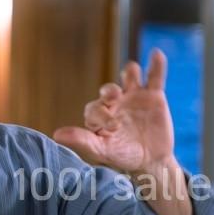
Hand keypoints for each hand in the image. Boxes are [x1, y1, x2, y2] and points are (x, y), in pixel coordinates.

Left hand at [53, 48, 176, 177]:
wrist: (151, 161)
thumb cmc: (122, 157)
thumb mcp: (102, 152)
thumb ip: (81, 141)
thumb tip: (57, 134)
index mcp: (98, 114)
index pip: (94, 109)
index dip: (101, 115)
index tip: (113, 127)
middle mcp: (114, 102)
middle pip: (109, 89)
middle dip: (110, 91)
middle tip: (115, 97)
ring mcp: (134, 96)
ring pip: (129, 76)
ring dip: (129, 72)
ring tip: (132, 74)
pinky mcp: (154, 95)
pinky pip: (155, 77)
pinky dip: (156, 65)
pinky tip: (156, 54)